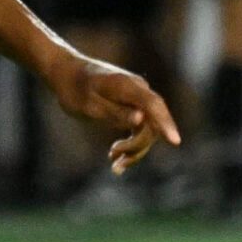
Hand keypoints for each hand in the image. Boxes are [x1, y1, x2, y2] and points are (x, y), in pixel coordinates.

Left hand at [46, 53, 181, 174]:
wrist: (66, 74)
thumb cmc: (75, 89)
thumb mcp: (89, 104)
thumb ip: (115, 112)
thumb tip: (140, 119)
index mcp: (128, 86)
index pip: (154, 105)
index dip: (166, 124)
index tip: (175, 141)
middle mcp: (138, 91)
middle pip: (151, 122)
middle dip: (138, 145)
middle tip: (115, 159)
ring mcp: (137, 100)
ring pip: (147, 129)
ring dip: (134, 149)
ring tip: (116, 167)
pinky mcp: (132, 108)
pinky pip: (139, 129)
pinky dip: (130, 144)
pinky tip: (115, 159)